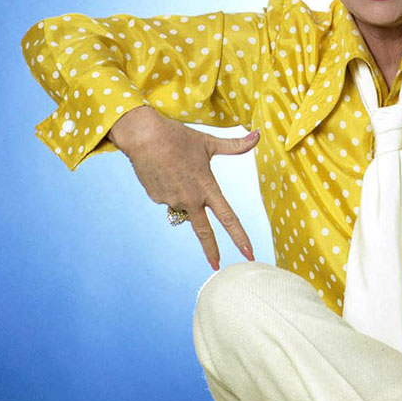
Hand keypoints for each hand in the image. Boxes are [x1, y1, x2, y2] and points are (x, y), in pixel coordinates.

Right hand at [108, 105, 258, 269]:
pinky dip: (169, 187)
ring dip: (183, 193)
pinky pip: (168, 197)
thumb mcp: (209, 142)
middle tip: (217, 265)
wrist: (143, 135)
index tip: (249, 253)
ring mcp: (171, 200)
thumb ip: (235, 146)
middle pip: (203, 231)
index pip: (228, 218)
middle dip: (211, 250)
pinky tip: (163, 170)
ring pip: (183, 204)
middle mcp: (190, 199)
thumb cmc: (179, 137)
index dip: (240, 237)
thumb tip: (257, 135)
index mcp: (206, 187)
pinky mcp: (156, 198)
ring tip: (175, 167)